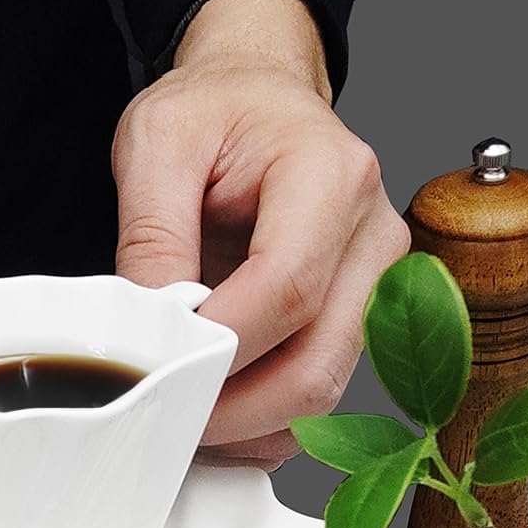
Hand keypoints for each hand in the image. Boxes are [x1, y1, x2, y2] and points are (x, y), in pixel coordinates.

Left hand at [112, 0, 410, 471]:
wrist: (259, 101)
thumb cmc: (217, 114)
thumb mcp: (157, 142)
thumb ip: (151, 236)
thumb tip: (150, 329)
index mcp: (331, 177)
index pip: (286, 289)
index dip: (221, 346)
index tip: (159, 368)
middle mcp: (372, 239)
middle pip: (315, 362)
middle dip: (232, 408)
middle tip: (160, 414)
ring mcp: (376, 288)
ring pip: (321, 394)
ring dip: (246, 426)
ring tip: (180, 417)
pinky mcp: (361, 324)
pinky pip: (319, 401)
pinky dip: (264, 427)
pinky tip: (216, 416)